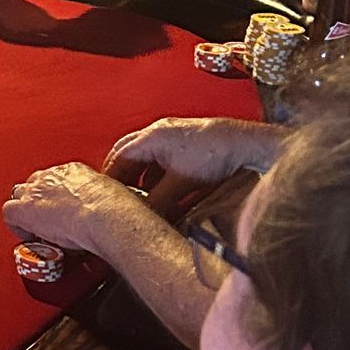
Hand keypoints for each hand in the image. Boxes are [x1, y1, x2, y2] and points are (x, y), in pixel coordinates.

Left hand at [2, 161, 146, 259]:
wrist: (105, 214)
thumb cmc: (115, 209)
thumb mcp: (114, 196)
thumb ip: (106, 199)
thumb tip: (117, 211)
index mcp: (74, 170)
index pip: (55, 178)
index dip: (55, 194)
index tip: (62, 208)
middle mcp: (52, 176)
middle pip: (33, 184)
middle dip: (37, 200)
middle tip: (48, 220)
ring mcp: (36, 191)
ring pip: (18, 195)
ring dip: (25, 210)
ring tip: (36, 229)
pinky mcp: (25, 210)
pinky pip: (9, 213)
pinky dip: (15, 226)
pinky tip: (28, 237)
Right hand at [104, 113, 286, 191]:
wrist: (245, 144)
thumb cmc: (216, 154)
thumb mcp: (181, 183)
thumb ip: (159, 201)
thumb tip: (145, 218)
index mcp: (151, 137)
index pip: (118, 157)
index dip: (109, 177)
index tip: (103, 194)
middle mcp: (158, 132)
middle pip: (126, 153)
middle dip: (120, 174)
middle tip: (114, 194)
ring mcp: (171, 135)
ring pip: (144, 157)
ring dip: (139, 175)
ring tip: (138, 195)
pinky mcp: (184, 142)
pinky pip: (159, 158)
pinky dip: (154, 174)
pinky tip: (161, 190)